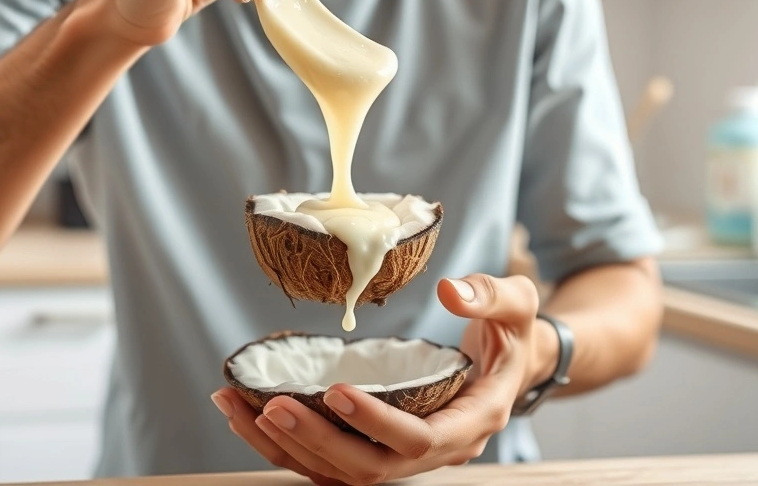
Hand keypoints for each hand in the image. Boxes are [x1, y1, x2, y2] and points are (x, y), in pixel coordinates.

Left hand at [212, 275, 544, 485]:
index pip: (419, 438)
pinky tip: (245, 414)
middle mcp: (436, 450)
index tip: (336, 391)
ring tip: (240, 408)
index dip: (376, 422)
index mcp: (471, 422)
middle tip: (273, 405)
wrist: (511, 366)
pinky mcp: (377, 449)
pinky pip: (327, 460)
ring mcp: (403, 457)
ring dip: (286, 446)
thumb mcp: (517, 306)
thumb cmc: (512, 336)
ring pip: (339, 473)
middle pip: (369, 468)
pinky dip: (284, 443)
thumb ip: (491, 296)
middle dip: (317, 441)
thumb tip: (452, 290)